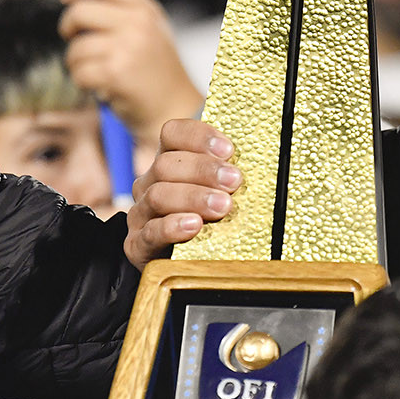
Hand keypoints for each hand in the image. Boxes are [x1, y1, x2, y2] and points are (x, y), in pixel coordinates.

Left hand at [59, 0, 203, 154]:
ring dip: (77, 63)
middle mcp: (138, 24)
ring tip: (95, 70)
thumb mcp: (154, 30)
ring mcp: (126, 48)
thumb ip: (130, 7)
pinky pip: (79, 72)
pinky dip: (83, 82)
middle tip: (73, 39)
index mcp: (146, 10)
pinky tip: (99, 85)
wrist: (174, 109)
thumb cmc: (160, 73)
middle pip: (81, 11)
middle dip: (69, 27)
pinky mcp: (115, 73)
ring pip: (76, 47)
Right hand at [125, 119, 240, 269]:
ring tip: (222, 206)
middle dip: (203, 171)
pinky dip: (172, 227)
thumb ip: (229, 175)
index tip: (228, 150)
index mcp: (169, 162)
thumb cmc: (209, 222)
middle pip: (166, 164)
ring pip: (158, 195)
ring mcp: (142, 214)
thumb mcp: (220, 193)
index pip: (173, 134)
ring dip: (193, 197)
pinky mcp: (137, 245)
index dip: (199, 137)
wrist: (181, 265)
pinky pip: (150, 232)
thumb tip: (262, 159)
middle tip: (234, 181)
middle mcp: (150, 183)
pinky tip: (193, 225)